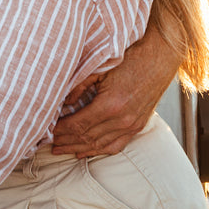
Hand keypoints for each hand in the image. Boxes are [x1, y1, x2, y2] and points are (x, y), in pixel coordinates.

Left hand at [51, 31, 179, 156]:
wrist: (160, 56)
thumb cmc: (130, 58)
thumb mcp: (101, 68)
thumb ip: (79, 86)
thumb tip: (62, 102)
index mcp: (111, 105)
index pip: (79, 125)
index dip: (61, 130)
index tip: (48, 131)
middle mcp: (122, 120)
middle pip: (87, 138)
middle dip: (66, 142)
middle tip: (50, 145)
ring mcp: (132, 125)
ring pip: (100, 145)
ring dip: (79, 149)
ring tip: (62, 151)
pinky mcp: (139, 125)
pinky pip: (116, 145)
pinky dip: (99, 150)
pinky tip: (85, 152)